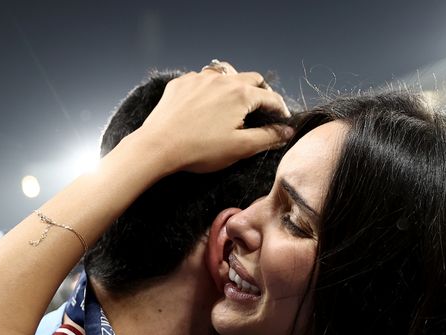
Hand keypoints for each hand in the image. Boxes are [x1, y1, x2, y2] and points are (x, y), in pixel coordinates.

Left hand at [137, 61, 292, 173]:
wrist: (158, 146)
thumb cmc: (200, 150)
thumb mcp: (240, 147)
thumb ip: (268, 137)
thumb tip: (287, 131)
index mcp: (241, 94)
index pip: (271, 97)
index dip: (281, 110)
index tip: (283, 121)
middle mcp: (222, 79)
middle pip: (251, 78)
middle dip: (261, 92)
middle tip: (262, 109)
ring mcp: (199, 78)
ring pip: (226, 74)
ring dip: (235, 85)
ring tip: (234, 103)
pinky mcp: (181, 83)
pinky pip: (202, 79)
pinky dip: (210, 88)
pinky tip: (206, 105)